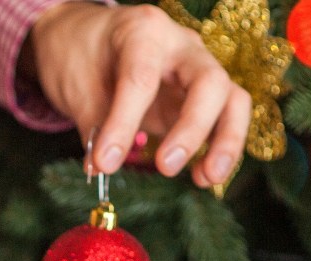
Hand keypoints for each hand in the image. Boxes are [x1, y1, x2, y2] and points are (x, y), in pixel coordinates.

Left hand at [26, 3, 250, 186]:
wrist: (90, 41)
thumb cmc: (82, 55)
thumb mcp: (77, 85)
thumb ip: (92, 125)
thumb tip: (100, 168)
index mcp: (144, 31)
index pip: (142, 78)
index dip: (123, 124)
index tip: (104, 161)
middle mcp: (181, 45)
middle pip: (208, 82)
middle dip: (192, 129)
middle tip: (166, 167)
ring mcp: (199, 69)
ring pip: (233, 100)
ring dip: (225, 142)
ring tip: (205, 179)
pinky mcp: (205, 97)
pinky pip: (228, 119)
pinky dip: (220, 148)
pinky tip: (202, 176)